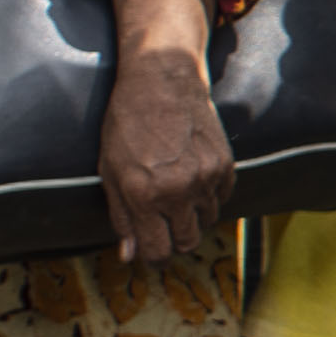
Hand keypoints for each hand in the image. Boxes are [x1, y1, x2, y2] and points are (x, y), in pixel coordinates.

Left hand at [98, 44, 232, 263]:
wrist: (162, 79)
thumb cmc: (127, 121)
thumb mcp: (110, 169)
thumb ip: (121, 215)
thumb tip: (129, 254)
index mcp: (144, 195)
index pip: (158, 250)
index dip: (154, 257)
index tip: (152, 252)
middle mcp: (178, 191)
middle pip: (187, 241)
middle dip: (174, 240)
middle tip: (164, 225)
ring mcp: (206, 178)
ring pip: (207, 220)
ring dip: (192, 215)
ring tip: (177, 193)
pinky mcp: (225, 164)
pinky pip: (222, 197)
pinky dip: (209, 195)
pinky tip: (193, 176)